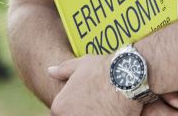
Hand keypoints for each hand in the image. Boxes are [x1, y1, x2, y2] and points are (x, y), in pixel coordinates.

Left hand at [47, 56, 177, 114]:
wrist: (127, 77)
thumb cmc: (103, 69)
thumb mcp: (81, 65)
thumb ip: (63, 70)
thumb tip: (50, 71)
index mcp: (60, 107)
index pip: (61, 114)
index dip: (75, 108)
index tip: (86, 103)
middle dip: (85, 112)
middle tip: (97, 105)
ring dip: (96, 114)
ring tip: (106, 107)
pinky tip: (113, 111)